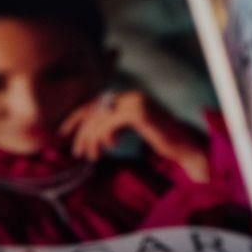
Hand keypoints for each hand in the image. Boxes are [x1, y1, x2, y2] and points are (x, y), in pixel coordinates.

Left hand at [59, 90, 209, 181]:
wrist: (186, 149)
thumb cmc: (161, 143)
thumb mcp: (133, 129)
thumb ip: (114, 124)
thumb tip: (91, 132)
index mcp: (129, 97)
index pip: (94, 103)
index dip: (77, 118)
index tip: (64, 134)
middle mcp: (131, 96)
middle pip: (94, 110)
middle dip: (82, 132)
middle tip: (77, 152)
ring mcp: (135, 102)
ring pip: (100, 119)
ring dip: (92, 140)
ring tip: (93, 156)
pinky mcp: (138, 113)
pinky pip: (109, 124)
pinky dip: (106, 137)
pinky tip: (112, 147)